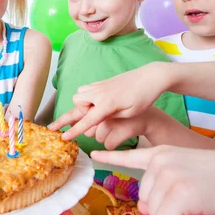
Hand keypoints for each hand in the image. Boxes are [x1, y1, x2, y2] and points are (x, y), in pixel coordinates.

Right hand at [49, 62, 167, 139]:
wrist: (151, 76)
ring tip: (97, 109)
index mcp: (107, 103)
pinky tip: (99, 101)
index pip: (87, 120)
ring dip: (83, 103)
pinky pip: (87, 89)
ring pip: (80, 93)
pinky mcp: (103, 81)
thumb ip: (110, 117)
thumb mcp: (129, 113)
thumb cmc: (144, 97)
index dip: (74, 131)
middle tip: (87, 118)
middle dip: (79, 111)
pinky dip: (88, 96)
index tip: (63, 137)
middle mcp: (100, 92)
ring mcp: (101, 85)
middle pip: (77, 102)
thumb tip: (97, 119)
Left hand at [91, 146, 214, 214]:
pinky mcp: (179, 192)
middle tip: (195, 194)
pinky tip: (201, 203)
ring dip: (177, 213)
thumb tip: (147, 208)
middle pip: (146, 199)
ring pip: (156, 211)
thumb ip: (166, 184)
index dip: (112, 157)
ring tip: (201, 196)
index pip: (131, 156)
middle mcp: (160, 162)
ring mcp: (168, 175)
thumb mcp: (190, 172)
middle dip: (167, 205)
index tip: (95, 154)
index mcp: (163, 154)